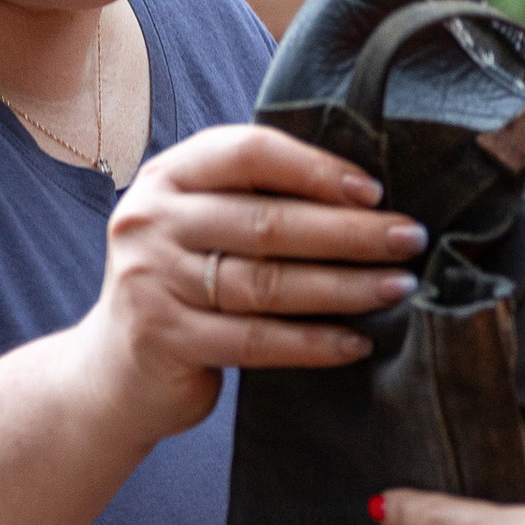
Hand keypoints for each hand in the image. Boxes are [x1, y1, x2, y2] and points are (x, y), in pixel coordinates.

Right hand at [89, 124, 427, 438]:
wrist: (114, 371)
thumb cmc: (182, 286)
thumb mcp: (201, 225)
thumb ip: (254, 200)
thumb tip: (365, 194)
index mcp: (168, 176)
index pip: (249, 153)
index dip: (317, 169)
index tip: (376, 190)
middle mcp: (152, 220)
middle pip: (269, 222)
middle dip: (351, 231)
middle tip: (410, 238)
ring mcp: (152, 280)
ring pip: (268, 283)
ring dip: (345, 286)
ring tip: (399, 287)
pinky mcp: (165, 339)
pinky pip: (256, 340)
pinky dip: (313, 343)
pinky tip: (356, 342)